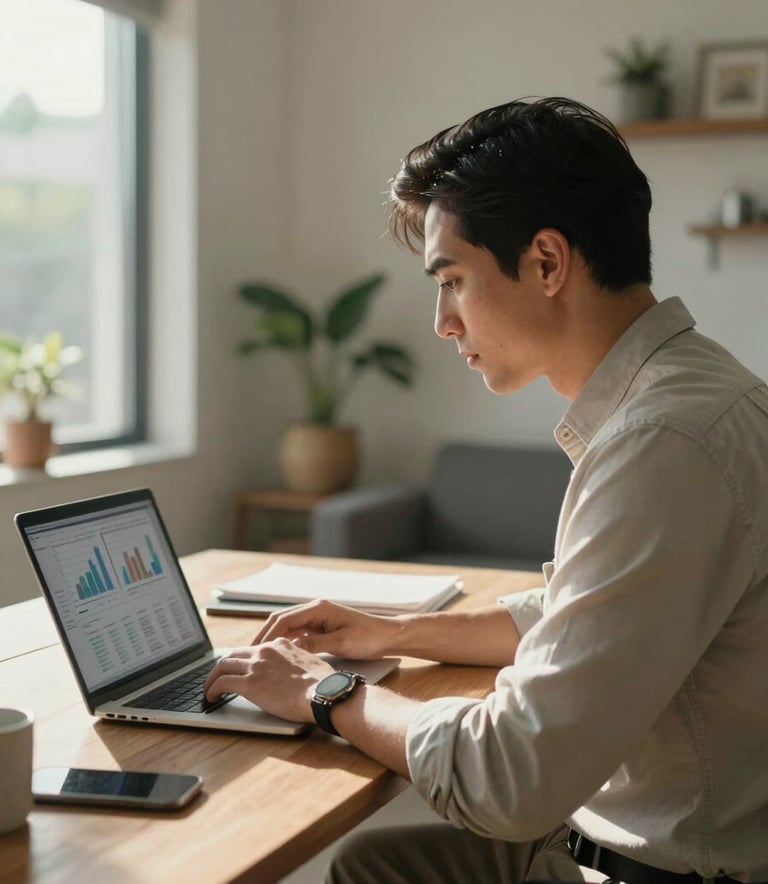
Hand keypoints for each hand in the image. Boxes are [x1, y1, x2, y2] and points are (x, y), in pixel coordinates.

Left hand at [203, 639, 334, 721]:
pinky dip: (212, 689)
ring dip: (212, 678)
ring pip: (223, 666)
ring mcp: (256, 666)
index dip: (243, 660)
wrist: (324, 692)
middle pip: (233, 654)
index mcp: (280, 644)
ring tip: (209, 690)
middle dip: (222, 666)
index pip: (253, 649)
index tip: (239, 670)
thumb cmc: (324, 683)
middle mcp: (265, 651)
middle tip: (217, 678)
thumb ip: (298, 660)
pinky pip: (222, 683)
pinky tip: (212, 697)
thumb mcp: (311, 661)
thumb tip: (296, 669)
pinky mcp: (249, 683)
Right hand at [253, 599, 397, 659]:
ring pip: (288, 628)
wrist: (388, 636)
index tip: (254, 649)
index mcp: (318, 608)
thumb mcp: (341, 643)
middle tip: (248, 653)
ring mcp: (318, 619)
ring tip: (258, 656)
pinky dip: (286, 643)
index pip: (284, 619)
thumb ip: (315, 644)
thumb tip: (290, 647)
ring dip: (273, 640)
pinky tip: (278, 656)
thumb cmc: (369, 637)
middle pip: (281, 621)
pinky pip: (298, 634)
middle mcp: (316, 610)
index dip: (267, 634)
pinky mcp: (322, 629)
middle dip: (264, 636)